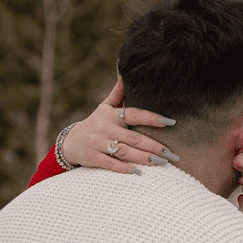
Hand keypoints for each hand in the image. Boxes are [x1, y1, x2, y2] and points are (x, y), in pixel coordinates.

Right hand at [62, 77, 178, 172]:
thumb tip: (124, 70)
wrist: (70, 142)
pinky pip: (111, 163)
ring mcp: (98, 143)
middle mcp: (105, 128)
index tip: (170, 122)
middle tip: (172, 154)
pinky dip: (124, 168)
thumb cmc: (95, 124)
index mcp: (111, 114)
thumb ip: (118, 93)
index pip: (135, 114)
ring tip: (162, 163)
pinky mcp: (93, 157)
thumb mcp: (104, 107)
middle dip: (154, 146)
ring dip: (144, 158)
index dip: (152, 118)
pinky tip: (139, 172)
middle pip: (133, 137)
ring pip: (124, 151)